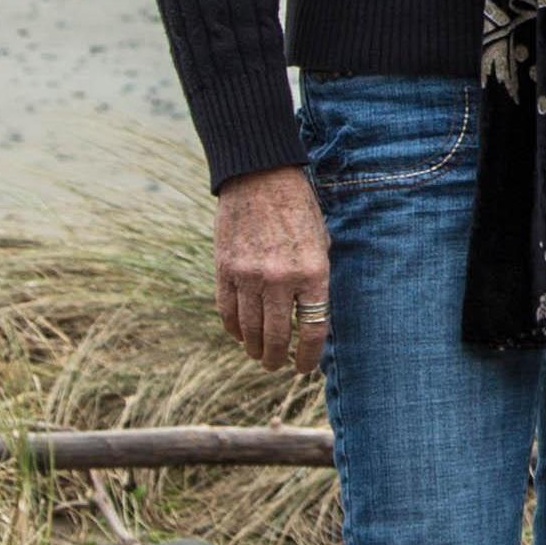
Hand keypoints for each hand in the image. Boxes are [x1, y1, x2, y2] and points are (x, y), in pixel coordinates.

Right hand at [215, 168, 328, 377]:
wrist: (260, 176)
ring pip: (250, 329)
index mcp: (313, 272)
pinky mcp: (224, 269)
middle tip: (277, 366)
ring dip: (255, 348)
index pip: (312, 330)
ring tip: (259, 356)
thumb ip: (316, 280)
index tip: (304, 368)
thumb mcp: (321, 242)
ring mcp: (249, 276)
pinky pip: (228, 311)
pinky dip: (234, 328)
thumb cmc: (298, 209)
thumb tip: (311, 317)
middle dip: (278, 358)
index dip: (308, 356)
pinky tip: (240, 336)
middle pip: (278, 336)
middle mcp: (281, 279)